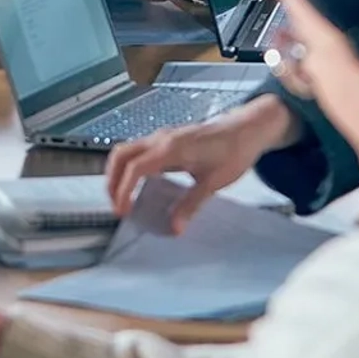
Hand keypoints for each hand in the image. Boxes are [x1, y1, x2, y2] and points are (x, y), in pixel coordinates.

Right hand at [104, 95, 298, 228]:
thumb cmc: (233, 152)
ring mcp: (161, 137)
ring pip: (126, 150)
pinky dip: (129, 167)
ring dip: (118, 173)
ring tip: (122, 197)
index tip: (123, 211)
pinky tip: (137, 184)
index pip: (134, 168)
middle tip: (116, 206)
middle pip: (120, 155)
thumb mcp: (214, 182)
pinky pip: (137, 150)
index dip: (123, 191)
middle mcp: (160, 139)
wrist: (246, 129)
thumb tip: (174, 228)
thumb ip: (191, 204)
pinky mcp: (166, 139)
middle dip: (112, 181)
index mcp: (170, 148)